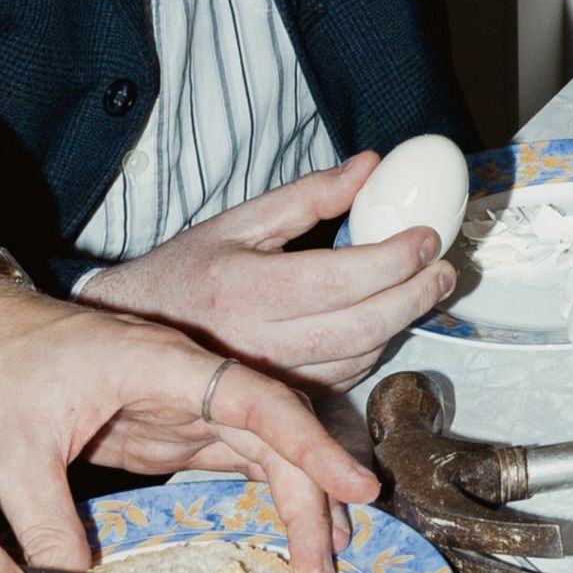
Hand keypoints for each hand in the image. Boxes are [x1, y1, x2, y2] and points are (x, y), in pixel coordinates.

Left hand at [0, 279, 378, 572]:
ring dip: (296, 494)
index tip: (350, 486)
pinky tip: (290, 530)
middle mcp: (185, 375)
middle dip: (310, 490)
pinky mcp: (167, 425)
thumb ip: (45, 531)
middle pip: (271, 426)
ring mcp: (180, 400)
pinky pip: (232, 455)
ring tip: (323, 559)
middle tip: (328, 563)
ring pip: (261, 443)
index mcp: (159, 359)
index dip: (306, 441)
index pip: (251, 396)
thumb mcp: (13, 453)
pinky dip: (267, 489)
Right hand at [84, 155, 458, 388]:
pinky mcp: (274, 405)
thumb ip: (307, 196)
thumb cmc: (183, 270)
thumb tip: (369, 167)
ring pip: (356, 361)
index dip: (395, 259)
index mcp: (248, 289)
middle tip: (444, 270)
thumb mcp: (237, 220)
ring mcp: (267, 383)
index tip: (427, 238)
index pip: (341, 279)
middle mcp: (259, 344)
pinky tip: (383, 324)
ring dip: (398, 327)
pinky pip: (339, 385)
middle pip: (361, 328)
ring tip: (423, 290)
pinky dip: (370, 353)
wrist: (129, 333)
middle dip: (414, 297)